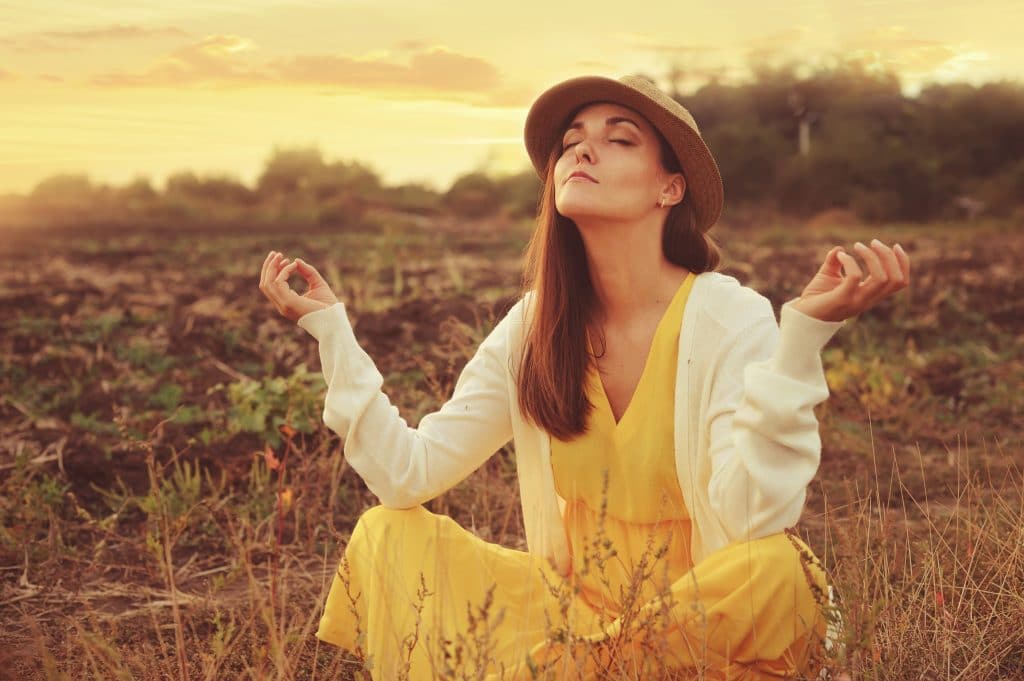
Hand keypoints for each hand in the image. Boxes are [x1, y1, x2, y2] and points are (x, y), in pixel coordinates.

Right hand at [259, 250, 339, 322]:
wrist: (335, 319)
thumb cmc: (328, 305)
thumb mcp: (318, 284)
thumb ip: (308, 272)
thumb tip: (297, 260)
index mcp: (287, 303)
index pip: (271, 287)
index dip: (275, 271)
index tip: (286, 259)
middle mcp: (282, 305)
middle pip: (265, 285)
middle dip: (268, 268)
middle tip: (276, 253)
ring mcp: (284, 305)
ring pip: (267, 284)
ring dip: (272, 267)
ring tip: (280, 256)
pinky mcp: (289, 303)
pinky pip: (279, 283)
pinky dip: (284, 272)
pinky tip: (293, 266)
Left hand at [789, 239, 909, 322]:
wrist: (800, 316)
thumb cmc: (816, 297)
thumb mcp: (828, 276)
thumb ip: (836, 262)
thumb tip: (839, 248)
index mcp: (870, 295)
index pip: (900, 282)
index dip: (903, 263)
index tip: (895, 246)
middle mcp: (867, 300)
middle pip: (895, 279)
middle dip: (889, 256)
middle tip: (873, 242)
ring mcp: (856, 301)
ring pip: (881, 278)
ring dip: (872, 257)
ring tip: (858, 245)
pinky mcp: (841, 299)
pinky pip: (855, 277)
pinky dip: (850, 261)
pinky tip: (839, 255)